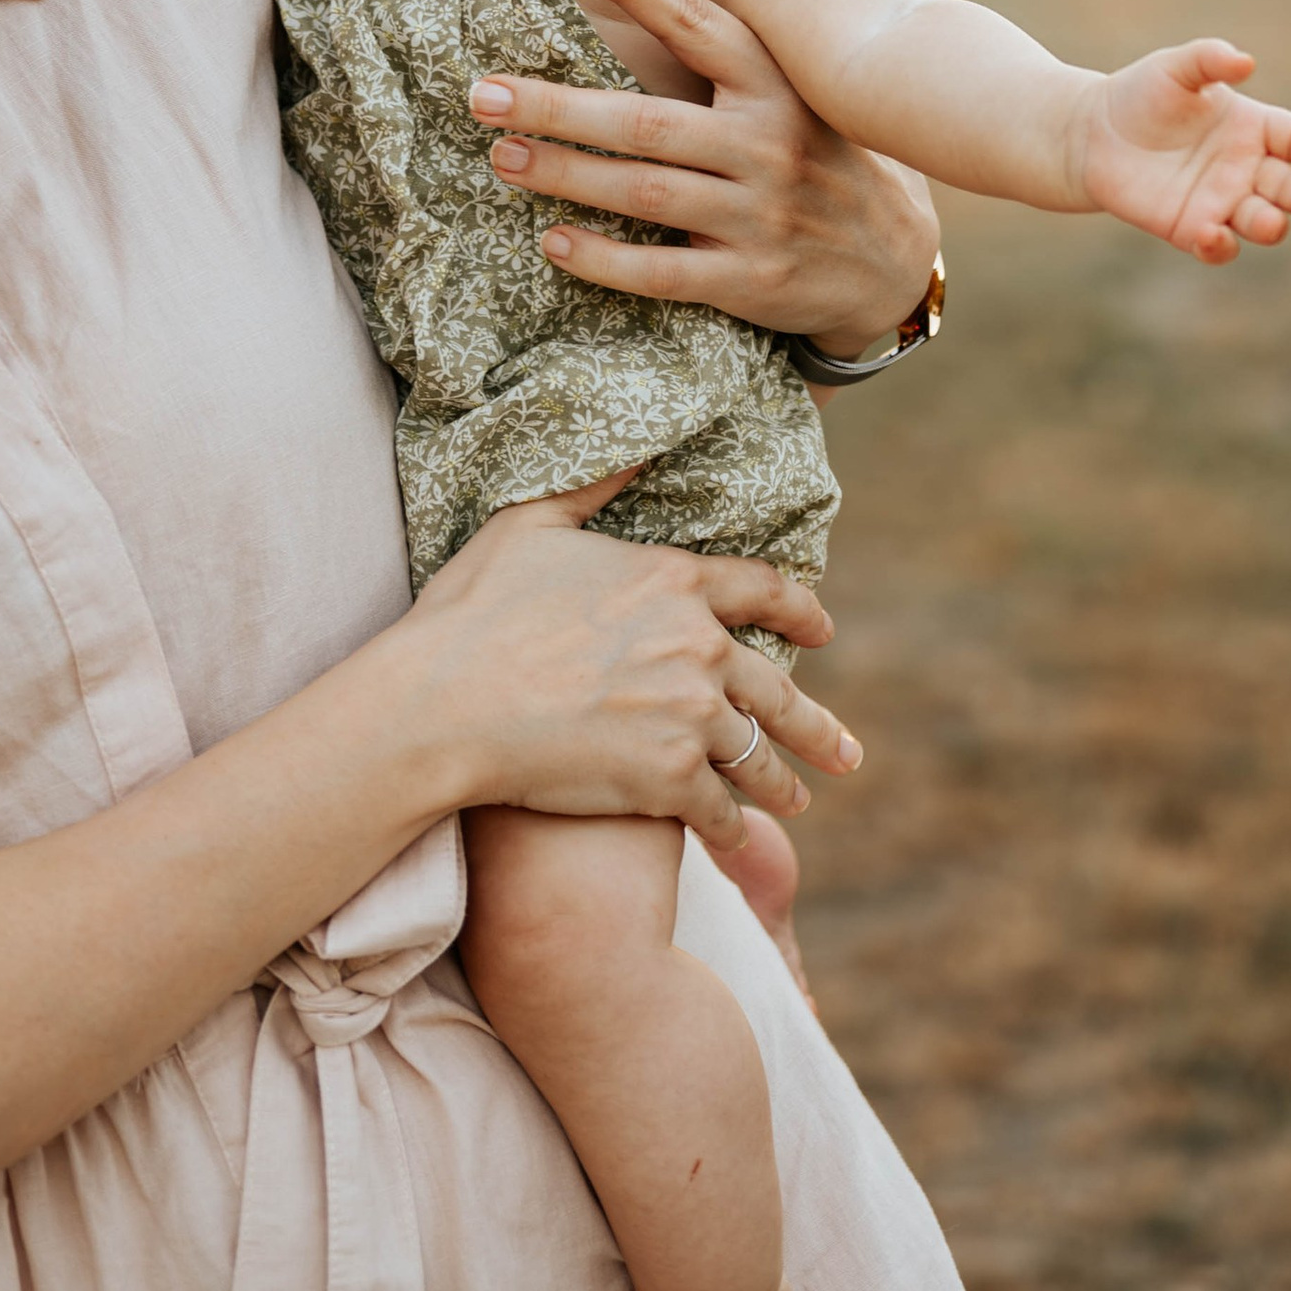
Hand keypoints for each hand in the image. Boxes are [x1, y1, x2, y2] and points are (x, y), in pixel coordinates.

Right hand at [399, 472, 861, 862]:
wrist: (445, 704)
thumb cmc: (474, 612)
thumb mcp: (528, 524)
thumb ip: (593, 487)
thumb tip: (641, 448)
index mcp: (671, 579)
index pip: (764, 590)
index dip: (802, 611)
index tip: (825, 631)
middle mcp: (698, 646)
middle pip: (778, 689)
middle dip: (817, 725)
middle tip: (846, 752)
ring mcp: (689, 716)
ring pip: (756, 755)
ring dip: (783, 782)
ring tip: (799, 799)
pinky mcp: (670, 780)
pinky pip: (721, 812)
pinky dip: (733, 830)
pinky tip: (738, 842)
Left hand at [468, 0, 935, 354]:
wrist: (893, 263)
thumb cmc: (832, 148)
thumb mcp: (834, 66)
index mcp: (783, 86)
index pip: (701, 25)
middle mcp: (772, 147)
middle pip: (650, 122)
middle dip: (559, 106)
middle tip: (483, 93)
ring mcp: (762, 218)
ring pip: (647, 194)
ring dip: (567, 175)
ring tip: (502, 156)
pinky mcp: (752, 283)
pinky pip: (664, 272)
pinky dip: (605, 260)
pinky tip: (553, 239)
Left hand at [1081, 39, 1290, 261]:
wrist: (1093, 133)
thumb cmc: (1142, 94)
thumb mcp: (1174, 68)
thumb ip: (1209, 59)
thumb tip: (1246, 61)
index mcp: (1253, 127)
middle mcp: (1246, 168)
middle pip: (1287, 188)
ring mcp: (1222, 201)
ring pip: (1260, 221)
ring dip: (1269, 225)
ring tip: (1270, 221)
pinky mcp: (1191, 228)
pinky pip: (1216, 246)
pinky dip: (1219, 245)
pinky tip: (1211, 234)